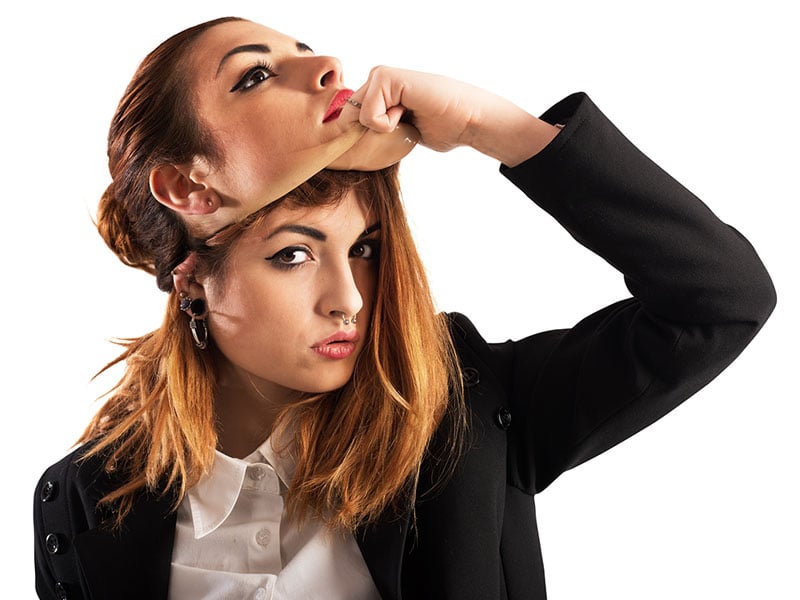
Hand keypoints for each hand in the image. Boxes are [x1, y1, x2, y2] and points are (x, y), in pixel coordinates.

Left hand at [348, 67, 560, 165]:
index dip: (359, 138)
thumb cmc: (444, 128)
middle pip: (348, 118)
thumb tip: (356, 146)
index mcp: (380, 92)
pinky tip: (409, 112)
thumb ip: (380, 131)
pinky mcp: (385, 77)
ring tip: (410, 118)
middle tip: (401, 129)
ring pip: (357, 117)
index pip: (349, 118)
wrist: (468, 121)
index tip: (387, 139)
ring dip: (384, 129)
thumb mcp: (402, 133)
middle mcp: (378, 80)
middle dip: (368, 135)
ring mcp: (380, 76)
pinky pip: (368, 116)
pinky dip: (388, 124)